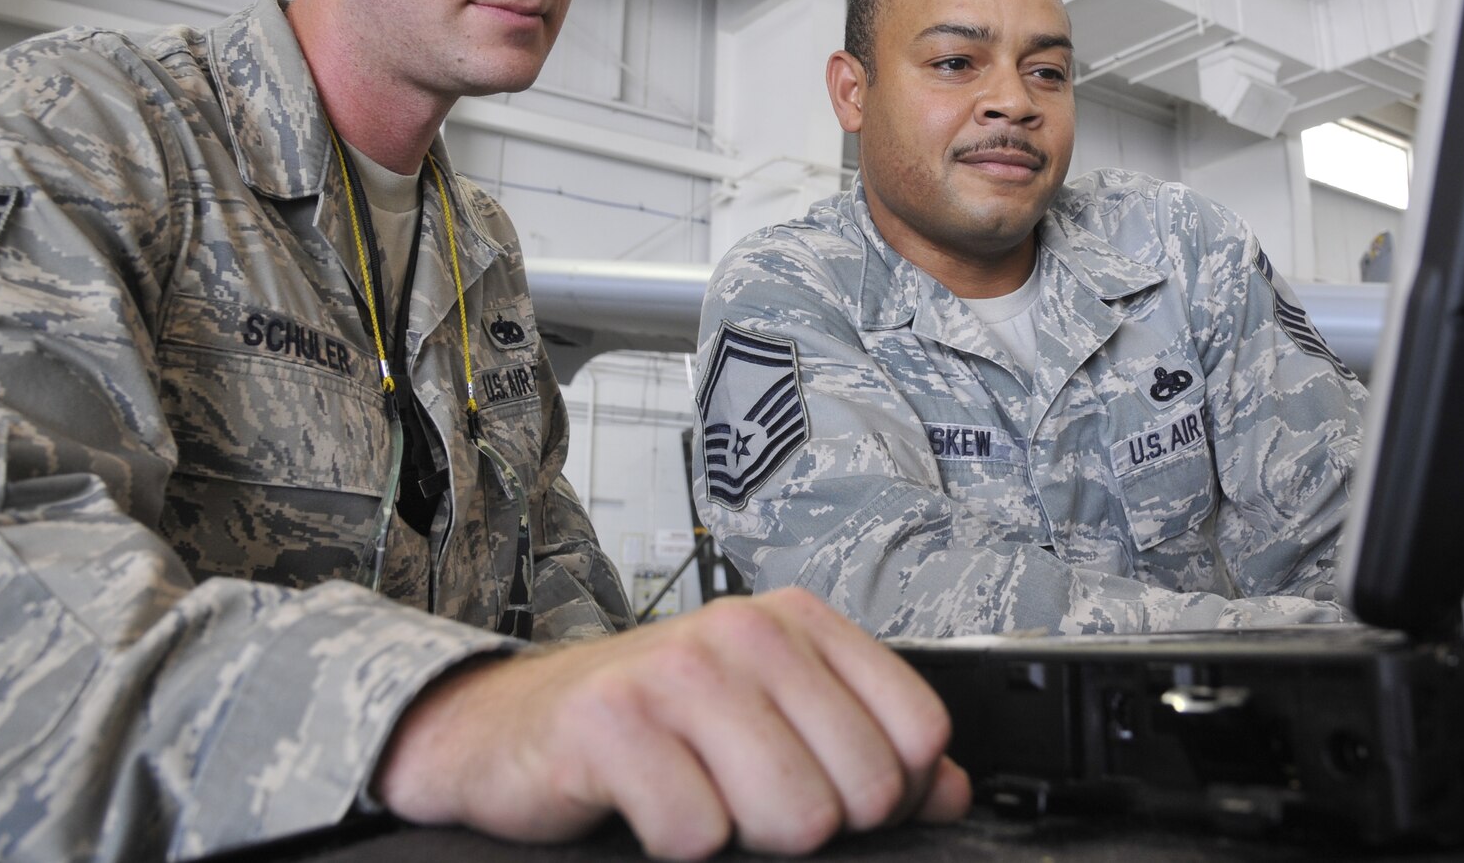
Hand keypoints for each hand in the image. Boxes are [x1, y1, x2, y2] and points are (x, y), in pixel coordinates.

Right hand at [374, 587, 971, 857]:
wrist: (510, 726)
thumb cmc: (650, 724)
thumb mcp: (770, 718)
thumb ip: (868, 745)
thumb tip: (953, 789)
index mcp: (800, 624)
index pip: (919, 734)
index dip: (892, 795)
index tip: (834, 790)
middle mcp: (747, 633)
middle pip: (863, 791)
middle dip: (812, 824)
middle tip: (746, 799)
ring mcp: (680, 672)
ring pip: (792, 818)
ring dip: (743, 837)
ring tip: (702, 802)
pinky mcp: (613, 723)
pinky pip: (696, 834)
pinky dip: (674, 844)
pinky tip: (648, 808)